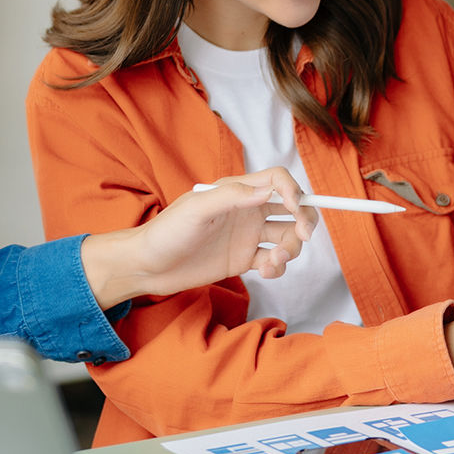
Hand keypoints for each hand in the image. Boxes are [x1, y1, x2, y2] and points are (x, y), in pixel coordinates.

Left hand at [79, 168, 317, 307]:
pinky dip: (277, 268)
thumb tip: (267, 190)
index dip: (293, 190)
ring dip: (290, 248)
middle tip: (304, 236)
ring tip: (272, 261)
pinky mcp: (244, 260)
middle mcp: (246, 210)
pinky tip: (264, 273)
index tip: (294, 209)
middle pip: (291, 207)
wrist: (148, 267)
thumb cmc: (165, 233)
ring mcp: (246, 236)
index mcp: (235, 191)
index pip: (276, 180)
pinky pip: (274, 261)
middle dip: (305, 219)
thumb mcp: (195, 209)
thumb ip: (231, 196)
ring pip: (287, 236)